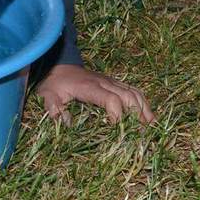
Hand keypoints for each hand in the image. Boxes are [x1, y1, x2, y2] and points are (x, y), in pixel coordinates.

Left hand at [36, 63, 154, 124]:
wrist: (58, 66)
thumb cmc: (53, 84)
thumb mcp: (46, 94)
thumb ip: (52, 106)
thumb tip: (62, 119)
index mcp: (89, 87)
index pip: (111, 99)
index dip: (118, 114)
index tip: (118, 130)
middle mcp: (104, 83)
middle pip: (128, 96)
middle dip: (138, 114)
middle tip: (144, 134)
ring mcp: (111, 82)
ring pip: (134, 92)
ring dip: (144, 109)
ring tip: (153, 128)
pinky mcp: (114, 83)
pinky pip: (133, 90)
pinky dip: (143, 103)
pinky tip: (149, 117)